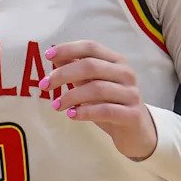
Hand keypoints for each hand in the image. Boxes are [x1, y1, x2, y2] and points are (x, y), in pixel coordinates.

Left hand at [39, 40, 157, 160]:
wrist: (136, 132)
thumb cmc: (109, 104)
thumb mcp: (91, 84)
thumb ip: (76, 69)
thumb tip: (54, 56)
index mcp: (116, 61)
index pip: (91, 47)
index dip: (68, 48)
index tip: (47, 55)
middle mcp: (126, 73)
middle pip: (91, 66)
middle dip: (63, 74)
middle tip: (44, 85)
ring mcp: (131, 93)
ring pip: (97, 88)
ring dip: (71, 96)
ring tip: (56, 105)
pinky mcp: (132, 114)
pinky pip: (106, 110)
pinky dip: (85, 112)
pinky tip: (71, 115)